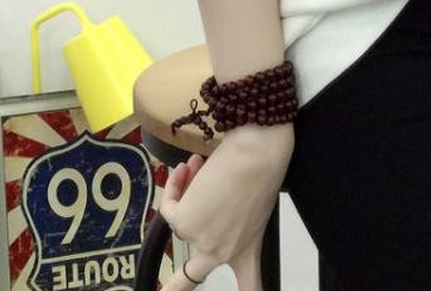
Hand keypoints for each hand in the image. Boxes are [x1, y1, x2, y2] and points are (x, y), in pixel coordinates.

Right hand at [158, 123, 294, 290]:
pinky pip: (169, 206)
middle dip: (173, 287)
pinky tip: (186, 169)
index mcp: (247, 249)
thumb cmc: (261, 170)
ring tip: (201, 167)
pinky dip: (174, 186)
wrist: (256, 153)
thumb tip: (201, 210)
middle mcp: (222, 251)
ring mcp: (201, 240)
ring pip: (183, 219)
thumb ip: (229, 221)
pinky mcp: (184, 223)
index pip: (250, 284)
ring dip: (188, 190)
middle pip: (191, 276)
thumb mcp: (253, 205)